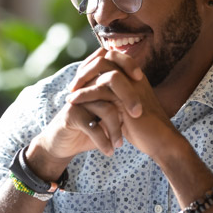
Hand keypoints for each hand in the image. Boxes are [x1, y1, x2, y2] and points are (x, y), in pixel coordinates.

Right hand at [25, 48, 138, 179]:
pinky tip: (109, 151)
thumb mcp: (107, 115)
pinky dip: (104, 141)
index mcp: (95, 82)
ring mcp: (78, 100)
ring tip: (120, 144)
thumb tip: (148, 99)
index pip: (112, 62)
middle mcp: (86, 87)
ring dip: (116, 129)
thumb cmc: (89, 128)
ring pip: (105, 108)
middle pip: (111, 81)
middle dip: (129, 98)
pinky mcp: (71, 115)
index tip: (141, 79)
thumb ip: (121, 104)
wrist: (63, 144)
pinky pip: (93, 126)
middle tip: (137, 114)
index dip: (128, 64)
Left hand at [66, 48, 180, 159]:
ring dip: (82, 79)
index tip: (80, 78)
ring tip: (70, 93)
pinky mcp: (127, 99)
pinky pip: (101, 89)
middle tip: (72, 85)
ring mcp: (132, 85)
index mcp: (135, 76)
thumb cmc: (143, 128)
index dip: (93, 64)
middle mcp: (134, 76)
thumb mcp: (126, 108)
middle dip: (85, 69)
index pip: (111, 57)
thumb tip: (95, 91)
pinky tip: (73, 101)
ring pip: (102, 69)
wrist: (160, 142)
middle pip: (106, 57)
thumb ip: (114, 96)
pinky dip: (84, 94)